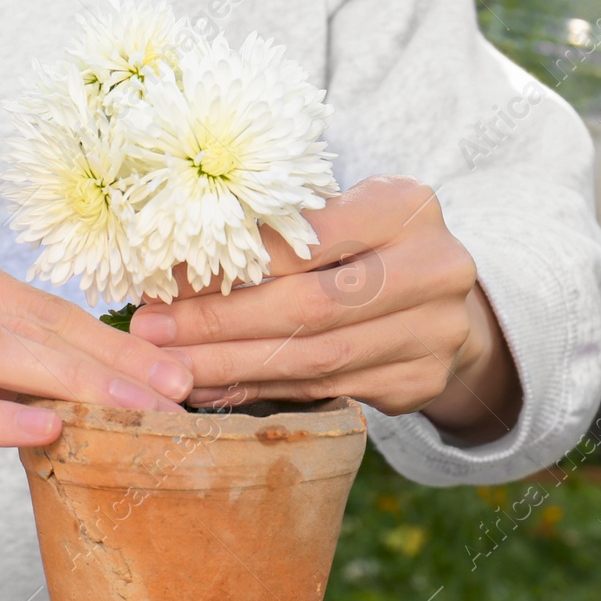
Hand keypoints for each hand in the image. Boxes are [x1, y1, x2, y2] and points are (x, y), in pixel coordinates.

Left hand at [128, 175, 521, 444]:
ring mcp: (434, 333)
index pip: (305, 240)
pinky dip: (260, 392)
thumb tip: (168, 270)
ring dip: (232, 367)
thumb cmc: (369, 247)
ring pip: (314, 360)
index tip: (164, 280)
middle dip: (220, 324)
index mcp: (406, 207)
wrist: (448, 303)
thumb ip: (275, 236)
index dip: (231, 265)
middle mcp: (433, 269)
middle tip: (153, 333)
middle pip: (309, 307)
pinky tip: (212, 390)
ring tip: (171, 368)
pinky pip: (323, 392)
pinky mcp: (421, 383)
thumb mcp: (340, 217)